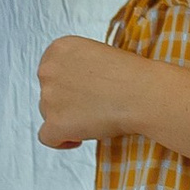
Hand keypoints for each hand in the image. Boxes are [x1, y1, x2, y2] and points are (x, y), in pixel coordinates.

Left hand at [36, 35, 147, 151]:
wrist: (143, 93)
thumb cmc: (131, 75)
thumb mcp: (100, 55)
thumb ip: (79, 67)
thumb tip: (74, 87)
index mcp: (59, 48)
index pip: (50, 69)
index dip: (65, 83)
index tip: (81, 91)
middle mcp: (48, 69)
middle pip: (47, 92)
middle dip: (65, 101)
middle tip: (91, 106)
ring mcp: (49, 97)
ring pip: (48, 114)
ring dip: (66, 118)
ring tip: (93, 120)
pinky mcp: (55, 124)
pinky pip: (46, 137)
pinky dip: (60, 141)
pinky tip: (78, 139)